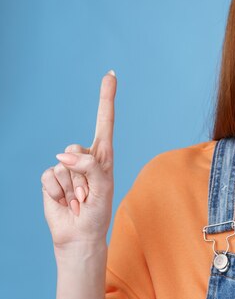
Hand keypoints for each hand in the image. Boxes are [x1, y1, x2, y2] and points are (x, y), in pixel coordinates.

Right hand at [41, 70, 116, 248]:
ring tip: (79, 199)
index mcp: (103, 154)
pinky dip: (57, 191)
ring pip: (64, 164)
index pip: (105, 120)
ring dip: (72, 186)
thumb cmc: (97, 210)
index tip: (111, 74)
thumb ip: (88, 167)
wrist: (80, 233)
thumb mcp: (103, 187)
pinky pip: (50, 175)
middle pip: (78, 148)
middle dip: (83, 175)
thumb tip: (62, 155)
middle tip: (89, 194)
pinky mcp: (51, 178)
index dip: (107, 97)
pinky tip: (65, 200)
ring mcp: (66, 166)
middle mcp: (85, 156)